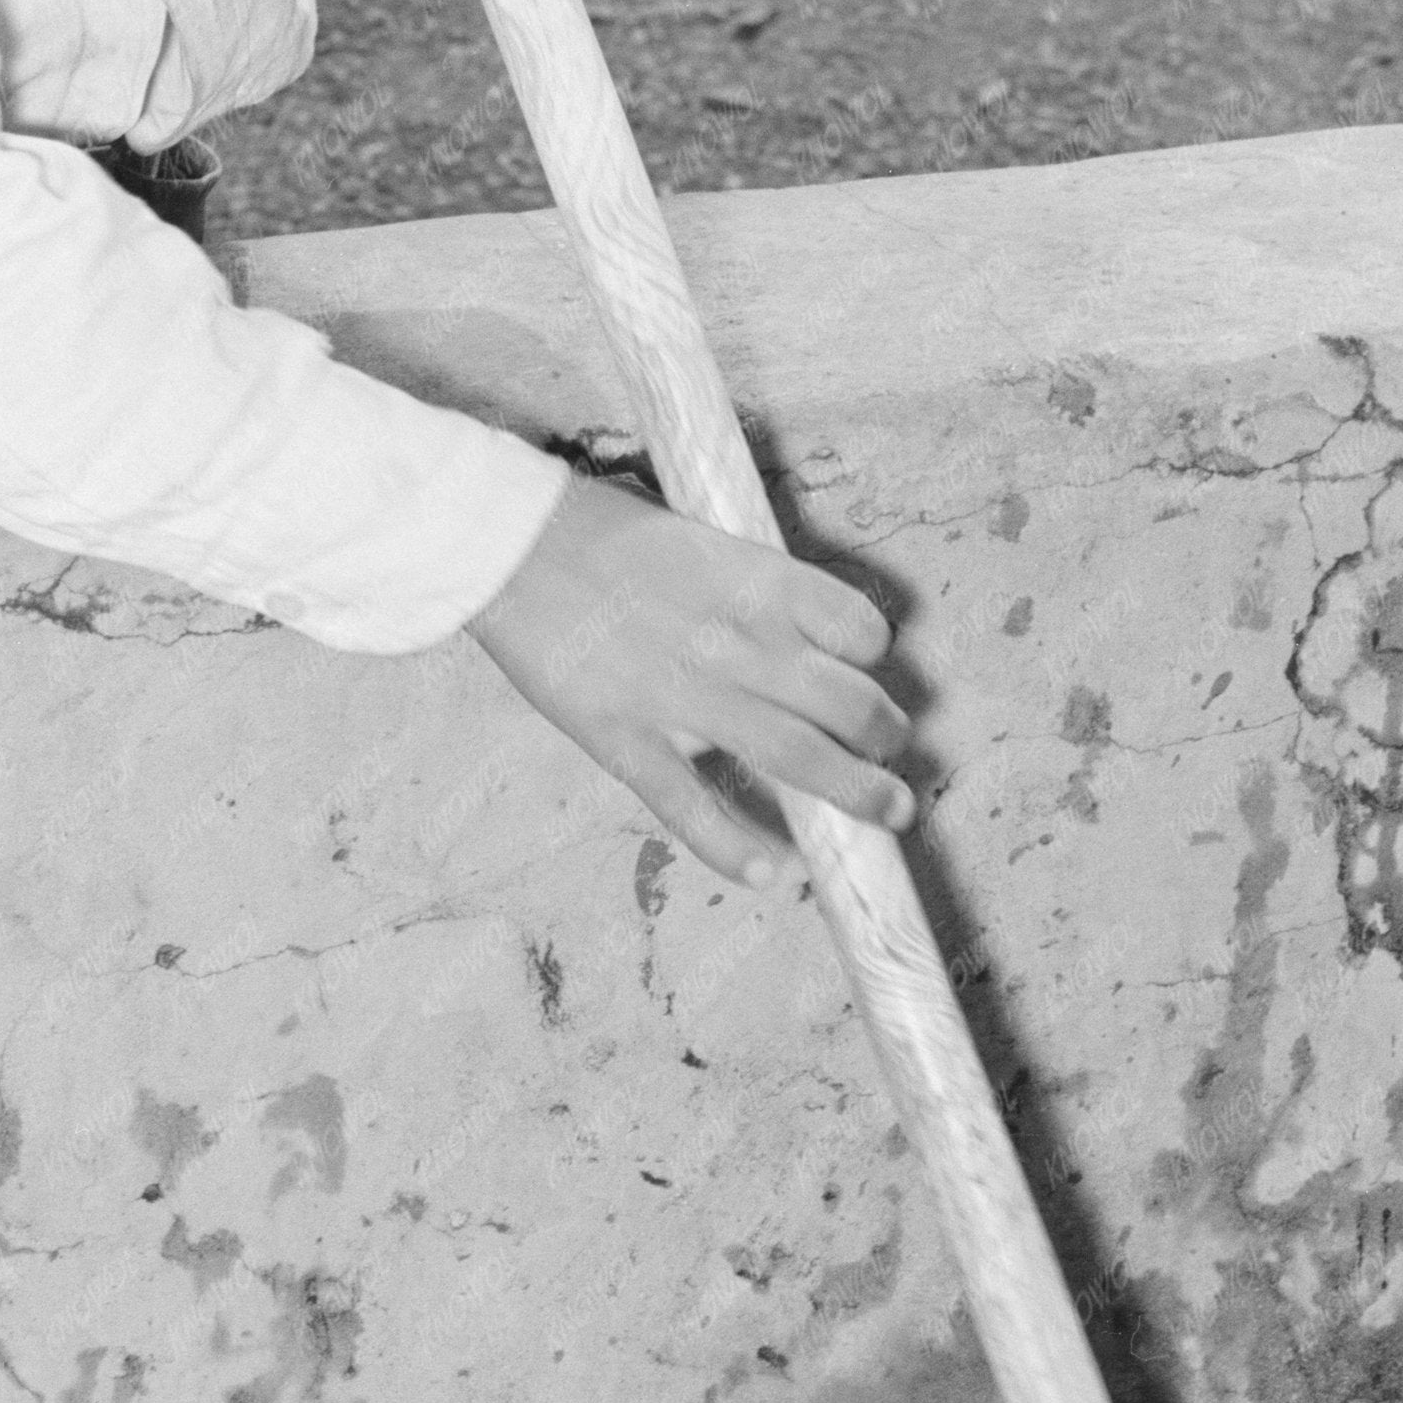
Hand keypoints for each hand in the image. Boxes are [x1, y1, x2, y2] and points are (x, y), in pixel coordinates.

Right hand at [464, 465, 918, 881]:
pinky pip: (694, 806)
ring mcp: (687, 697)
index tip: (874, 671)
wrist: (506, 544)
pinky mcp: (628, 739)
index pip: (858, 627)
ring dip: (855, 792)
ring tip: (885, 810)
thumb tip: (788, 623)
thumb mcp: (698, 536)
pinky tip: (774, 874)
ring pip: (798, 758)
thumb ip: (748, 583)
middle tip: (896, 756)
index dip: (877, 658)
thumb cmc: (595, 528)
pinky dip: (738, 847)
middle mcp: (740, 642)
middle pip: (846, 703)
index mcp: (758, 581)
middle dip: (885, 735)